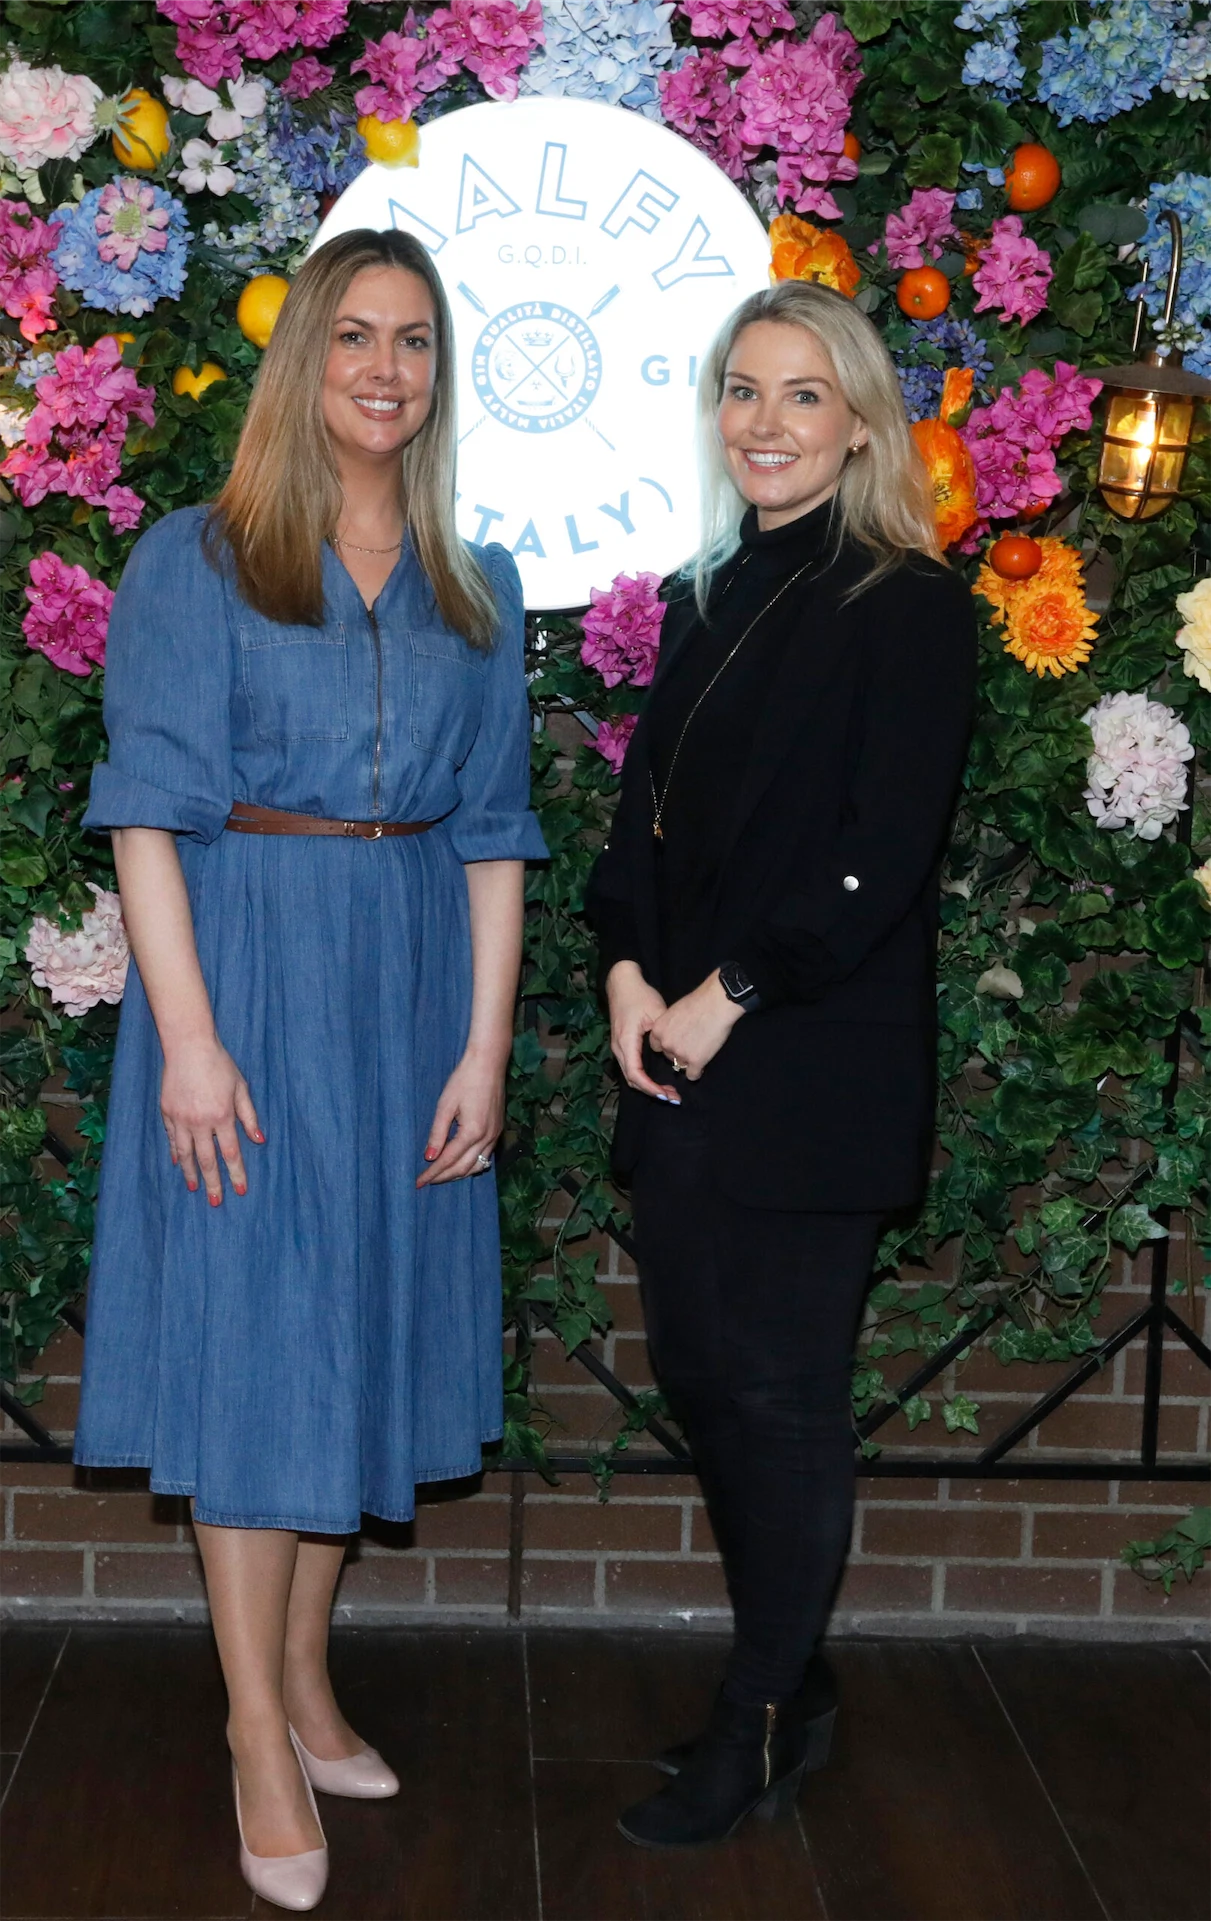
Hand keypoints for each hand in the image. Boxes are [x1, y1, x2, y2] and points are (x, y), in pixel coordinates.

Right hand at [160, 1037, 262, 1203]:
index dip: (236, 1173)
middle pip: (207, 1160)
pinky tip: (178, 1164)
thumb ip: (249, 1115)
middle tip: (216, 1202)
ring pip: (186, 1154)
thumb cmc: (219, 1064)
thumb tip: (259, 1139)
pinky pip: (171, 1138)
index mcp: (223, 1116)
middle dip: (213, 1183)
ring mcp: (181, 1118)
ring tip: (194, 1189)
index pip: (231, 1153)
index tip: (240, 1190)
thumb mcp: (240, 1087)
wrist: (188, 1046)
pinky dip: (175, 1153)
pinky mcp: (167, 1112)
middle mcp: (201, 1122)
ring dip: (190, 1174)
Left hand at [417, 1044, 505, 1185]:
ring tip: (441, 1175)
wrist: (489, 1063)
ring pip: (477, 1166)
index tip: (418, 1182)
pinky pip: (485, 1156)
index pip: (448, 1160)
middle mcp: (487, 1138)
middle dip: (444, 1177)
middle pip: (463, 1168)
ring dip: (459, 1174)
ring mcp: (495, 1135)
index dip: (432, 1173)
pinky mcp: (498, 1130)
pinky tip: (460, 1163)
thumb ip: (437, 1133)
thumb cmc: (464, 1080)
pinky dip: (471, 1164)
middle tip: (426, 1180)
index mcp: (472, 1132)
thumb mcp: (445, 1105)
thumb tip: (429, 1157)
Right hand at [606, 960, 680, 1103]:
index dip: (651, 1088)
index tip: (668, 1094)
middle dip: (652, 1091)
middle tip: (674, 1097)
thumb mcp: (656, 1012)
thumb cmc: (640, 995)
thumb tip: (672, 1054)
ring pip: (630, 1076)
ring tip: (668, 1092)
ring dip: (648, 1086)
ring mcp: (618, 1047)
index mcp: (626, 1041)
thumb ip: (663, 1035)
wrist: (622, 983)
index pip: (636, 1074)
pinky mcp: (621, 1046)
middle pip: (632, 1080)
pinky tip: (657, 1080)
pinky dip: (643, 1078)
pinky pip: (631, 1068)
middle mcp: (618, 1048)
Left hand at [648, 971, 744, 1082]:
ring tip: (701, 1049)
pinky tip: (703, 1063)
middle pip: (669, 1056)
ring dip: (689, 1060)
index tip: (677, 1041)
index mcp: (658, 1030)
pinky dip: (697, 1071)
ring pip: (681, 1065)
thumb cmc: (698, 1002)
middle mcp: (666, 1044)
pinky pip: (692, 1075)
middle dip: (679, 1052)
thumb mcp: (674, 1011)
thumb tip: (674, 1033)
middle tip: (692, 1043)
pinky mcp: (696, 1061)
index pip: (657, 1046)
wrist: (716, 1003)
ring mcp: (680, 1054)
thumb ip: (670, 1025)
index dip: (668, 1044)